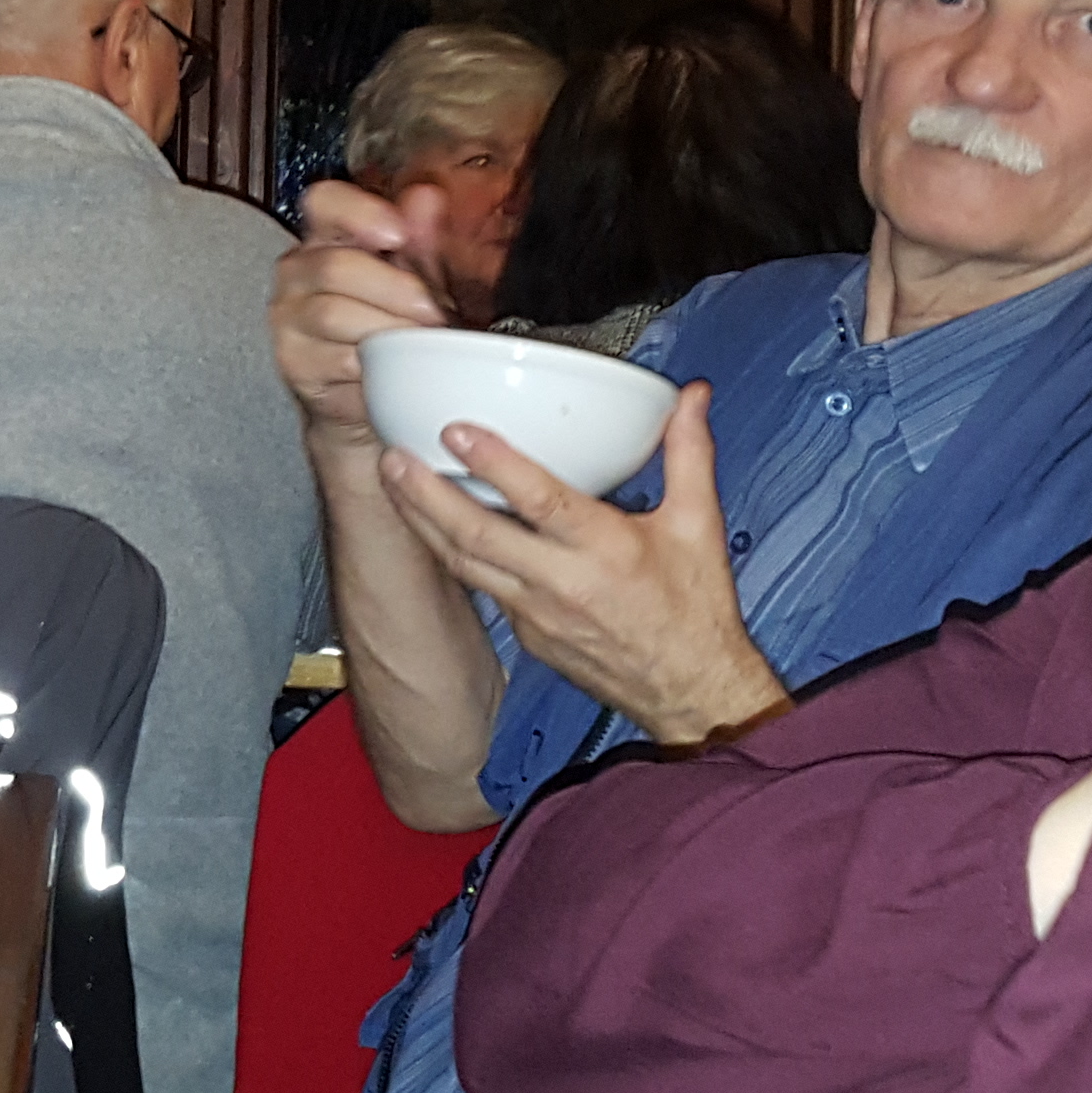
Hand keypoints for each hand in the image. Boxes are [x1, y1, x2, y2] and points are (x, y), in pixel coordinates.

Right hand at [275, 178, 456, 454]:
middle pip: (336, 265)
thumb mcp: (416, 281)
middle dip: (394, 288)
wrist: (368, 400)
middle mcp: (297, 270)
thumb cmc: (392, 330)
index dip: (359, 211)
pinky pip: (334, 356)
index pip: (324, 201)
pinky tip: (393, 367)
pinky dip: (372, 363)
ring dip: (386, 328)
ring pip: (333, 313)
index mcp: (327, 236)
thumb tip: (427, 195)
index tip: (397, 234)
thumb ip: (421, 240)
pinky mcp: (291, 360)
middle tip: (434, 311)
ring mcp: (287, 315)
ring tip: (420, 342)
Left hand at [375, 383, 785, 748]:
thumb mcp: (698, 526)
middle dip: (427, 494)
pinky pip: (481, 585)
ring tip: (394, 483)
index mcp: (607, 550)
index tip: (456, 431)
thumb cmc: (693, 614)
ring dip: (423, 521)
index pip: (540, 501)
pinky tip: (433, 526)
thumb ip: (688, 454)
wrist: (690, 693)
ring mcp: (537, 613)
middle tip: (393, 458)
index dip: (494, 464)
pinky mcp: (527, 633)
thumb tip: (690, 399)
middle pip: (479, 535)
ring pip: (466, 563)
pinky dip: (453, 553)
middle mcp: (563, 583)